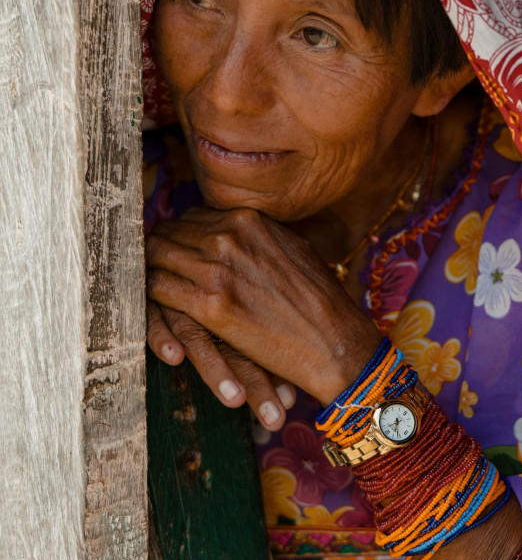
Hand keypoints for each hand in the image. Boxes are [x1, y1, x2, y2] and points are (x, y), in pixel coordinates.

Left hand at [146, 206, 382, 404]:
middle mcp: (230, 235)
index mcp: (250, 219)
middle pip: (169, 232)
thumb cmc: (322, 303)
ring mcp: (218, 267)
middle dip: (157, 251)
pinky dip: (147, 296)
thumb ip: (261, 239)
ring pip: (156, 255)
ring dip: (148, 271)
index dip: (180, 237)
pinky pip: (157, 288)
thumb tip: (244, 234)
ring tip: (147, 286)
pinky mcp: (210, 304)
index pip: (194, 217)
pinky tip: (151, 306)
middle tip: (153, 271)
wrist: (336, 341)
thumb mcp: (294, 251)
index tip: (177, 254)